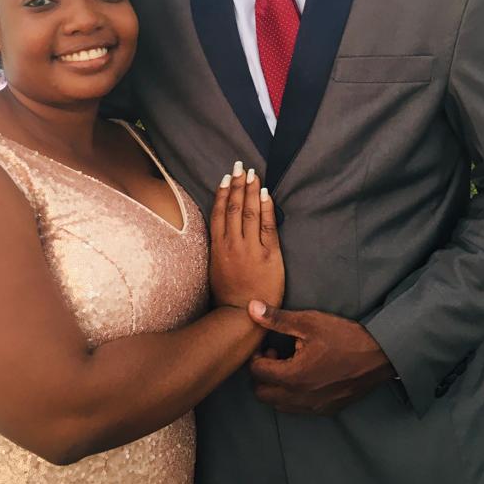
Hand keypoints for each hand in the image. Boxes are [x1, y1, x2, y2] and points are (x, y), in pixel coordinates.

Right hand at [209, 164, 283, 309]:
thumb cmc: (228, 296)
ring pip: (249, 212)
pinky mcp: (268, 254)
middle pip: (235, 207)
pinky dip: (266, 208)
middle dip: (238, 184)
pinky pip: (267, 226)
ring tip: (253, 174)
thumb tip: (221, 231)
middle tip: (241, 166)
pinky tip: (266, 194)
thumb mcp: (215, 268)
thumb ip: (218, 248)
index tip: (226, 177)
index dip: (223, 192)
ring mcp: (250, 248)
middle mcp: (232, 243)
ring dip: (251, 190)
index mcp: (217, 247)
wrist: (240, 317)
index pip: (219, 212)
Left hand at [247, 302, 394, 414]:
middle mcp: (300, 397)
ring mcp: (313, 407)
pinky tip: (304, 376)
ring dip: (275, 387)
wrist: (378, 356)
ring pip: (278, 404)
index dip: (256, 356)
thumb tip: (251, 308)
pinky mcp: (325, 410)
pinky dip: (291, 396)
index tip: (267, 344)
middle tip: (276, 355)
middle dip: (262, 374)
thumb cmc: (343, 337)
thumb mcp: (309, 322)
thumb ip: (277, 319)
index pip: (257, 372)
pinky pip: (296, 409)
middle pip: (262, 393)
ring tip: (290, 364)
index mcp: (293, 376)